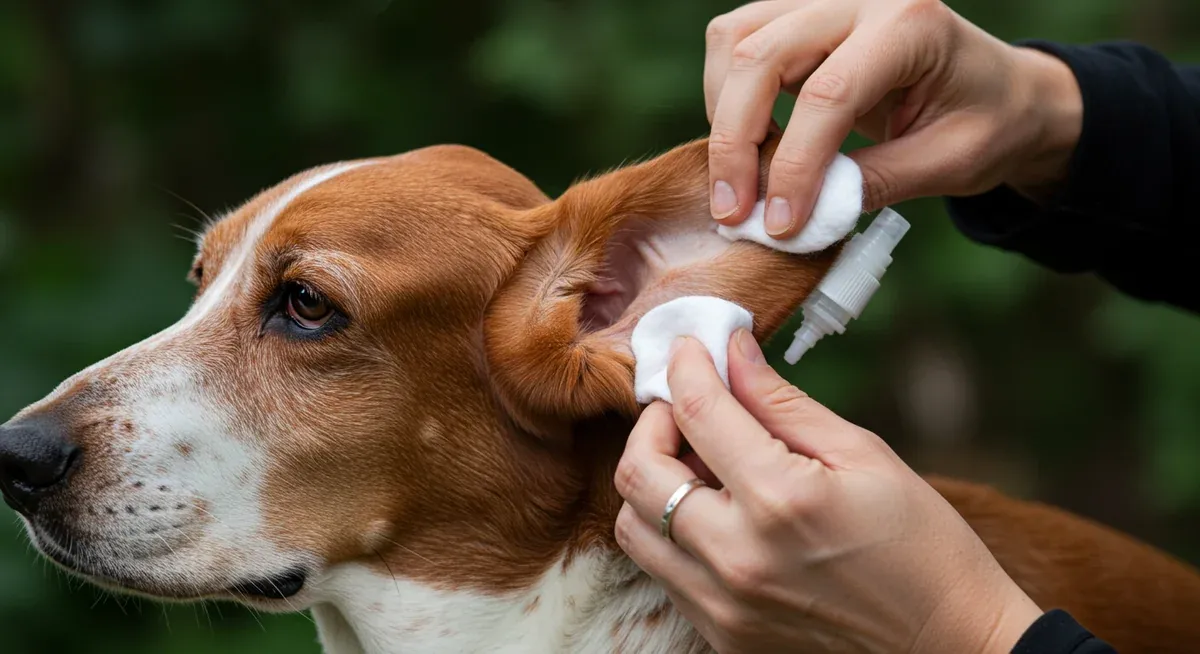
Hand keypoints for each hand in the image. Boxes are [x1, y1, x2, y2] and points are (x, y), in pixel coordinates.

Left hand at [613, 331, 1043, 652]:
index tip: (690, 347)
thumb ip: (783, 402)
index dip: (686, 366)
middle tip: (685, 406)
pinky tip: (716, 512)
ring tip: (699, 464)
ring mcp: (723, 605)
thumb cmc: (921, 545)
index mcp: (780, 498)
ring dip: (652, 482)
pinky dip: (672, 530)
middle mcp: (737, 556)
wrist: (948, 644)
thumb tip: (731, 352)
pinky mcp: (722, 635)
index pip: (697, 412)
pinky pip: (663, 571)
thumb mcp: (863, 454)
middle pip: (639, 472)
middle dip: (653, 423)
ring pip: (634, 527)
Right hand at [703, 0, 1082, 236]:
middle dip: (735, 140)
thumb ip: (877, 183)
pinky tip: (747, 146)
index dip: (795, 165)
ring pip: (735, 41)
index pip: (828, 93)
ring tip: (739, 179)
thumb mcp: (950, 163)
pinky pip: (736, 44)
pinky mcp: (797, 19)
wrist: (1001, 91)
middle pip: (761, 55)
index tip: (780, 224)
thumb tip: (804, 215)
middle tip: (734, 211)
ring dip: (721, 115)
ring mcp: (822, 3)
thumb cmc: (986, 123)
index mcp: (909, 26)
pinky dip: (725, 98)